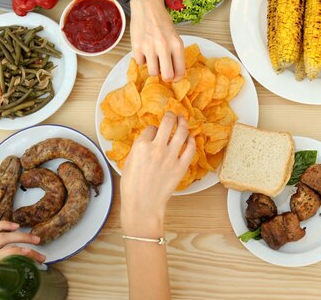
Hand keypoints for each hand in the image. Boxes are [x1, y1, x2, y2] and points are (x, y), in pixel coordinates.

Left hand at [0, 221, 44, 299]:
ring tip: (22, 227)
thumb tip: (23, 298)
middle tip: (37, 241)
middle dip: (22, 238)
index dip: (21, 252)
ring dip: (8, 226)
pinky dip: (0, 225)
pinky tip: (12, 225)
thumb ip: (5, 296)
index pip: (6, 254)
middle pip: (2, 239)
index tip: (34, 255)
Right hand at [120, 112, 195, 235]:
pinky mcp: (181, 167)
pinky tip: (190, 138)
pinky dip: (191, 141)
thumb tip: (147, 138)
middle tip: (172, 114)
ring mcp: (170, 157)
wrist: (143, 205)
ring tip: (183, 120)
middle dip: (170, 115)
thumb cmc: (132, 187)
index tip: (154, 132)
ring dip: (183, 122)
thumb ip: (138, 148)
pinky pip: (190, 148)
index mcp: (141, 146)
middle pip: (167, 123)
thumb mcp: (129, 162)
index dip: (153, 129)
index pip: (150, 128)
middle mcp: (157, 148)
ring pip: (181, 132)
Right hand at [130, 0, 185, 81]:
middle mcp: (164, 47)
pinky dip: (142, 60)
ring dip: (154, 69)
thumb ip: (175, 53)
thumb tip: (173, 73)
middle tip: (164, 73)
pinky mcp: (136, 47)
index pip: (180, 71)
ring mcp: (149, 48)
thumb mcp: (175, 37)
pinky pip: (140, 63)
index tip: (174, 78)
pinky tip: (144, 51)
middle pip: (167, 76)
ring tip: (153, 60)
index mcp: (177, 45)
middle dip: (166, 77)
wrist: (147, 7)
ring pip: (153, 73)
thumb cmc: (162, 22)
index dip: (177, 78)